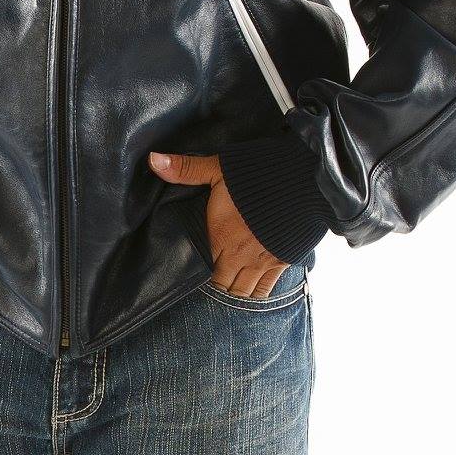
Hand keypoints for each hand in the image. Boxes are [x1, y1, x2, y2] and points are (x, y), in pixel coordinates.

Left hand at [148, 150, 289, 298]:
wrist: (302, 179)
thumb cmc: (256, 172)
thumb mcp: (217, 166)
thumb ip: (186, 169)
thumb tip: (153, 160)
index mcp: (219, 234)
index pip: (200, 267)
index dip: (193, 272)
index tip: (190, 271)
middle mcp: (238, 254)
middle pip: (220, 286)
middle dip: (213, 286)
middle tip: (208, 280)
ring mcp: (261, 261)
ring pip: (241, 293)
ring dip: (232, 291)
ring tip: (226, 285)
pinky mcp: (282, 261)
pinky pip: (265, 290)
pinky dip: (256, 294)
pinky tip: (250, 288)